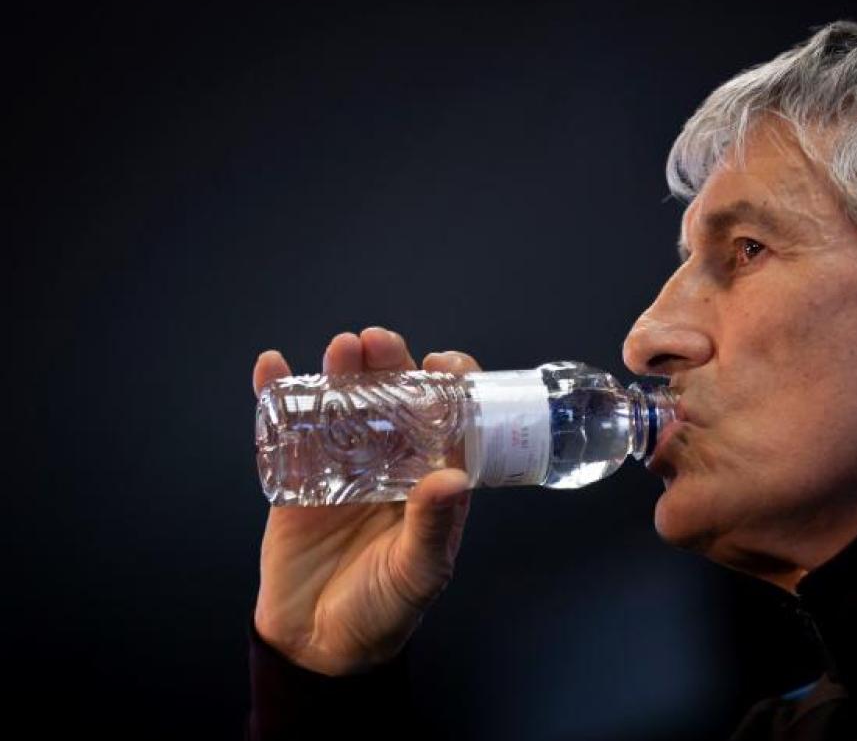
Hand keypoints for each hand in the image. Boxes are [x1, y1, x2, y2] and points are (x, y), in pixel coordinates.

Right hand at [250, 327, 480, 675]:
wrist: (318, 645)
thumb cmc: (383, 610)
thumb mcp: (418, 573)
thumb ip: (433, 527)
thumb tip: (453, 477)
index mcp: (431, 479)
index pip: (449, 420)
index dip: (451, 386)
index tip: (446, 364)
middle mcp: (391, 464)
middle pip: (393, 400)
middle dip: (389, 365)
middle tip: (379, 343)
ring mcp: (342, 466)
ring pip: (343, 405)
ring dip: (341, 372)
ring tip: (340, 350)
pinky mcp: (296, 477)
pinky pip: (288, 430)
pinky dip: (277, 396)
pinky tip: (272, 367)